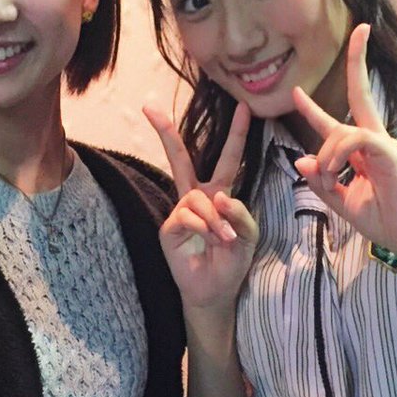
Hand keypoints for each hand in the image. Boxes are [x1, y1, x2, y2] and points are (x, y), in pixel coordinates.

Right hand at [143, 103, 257, 312]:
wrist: (216, 290)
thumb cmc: (232, 260)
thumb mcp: (248, 234)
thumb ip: (239, 212)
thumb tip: (217, 197)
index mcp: (219, 193)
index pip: (227, 158)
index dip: (235, 133)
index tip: (243, 106)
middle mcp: (196, 197)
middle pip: (180, 158)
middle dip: (165, 132)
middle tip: (149, 106)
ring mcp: (180, 211)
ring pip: (197, 198)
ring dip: (215, 219)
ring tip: (224, 240)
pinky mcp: (169, 227)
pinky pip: (187, 215)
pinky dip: (204, 228)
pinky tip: (210, 241)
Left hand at [290, 24, 396, 260]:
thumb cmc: (382, 220)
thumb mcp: (341, 201)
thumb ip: (322, 180)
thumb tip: (302, 158)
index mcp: (361, 151)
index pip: (335, 121)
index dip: (313, 108)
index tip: (295, 91)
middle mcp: (374, 141)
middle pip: (361, 93)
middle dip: (358, 61)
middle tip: (361, 29)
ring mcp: (384, 144)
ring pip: (344, 129)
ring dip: (328, 153)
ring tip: (329, 177)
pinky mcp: (390, 152)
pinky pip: (355, 140)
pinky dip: (338, 154)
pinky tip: (336, 172)